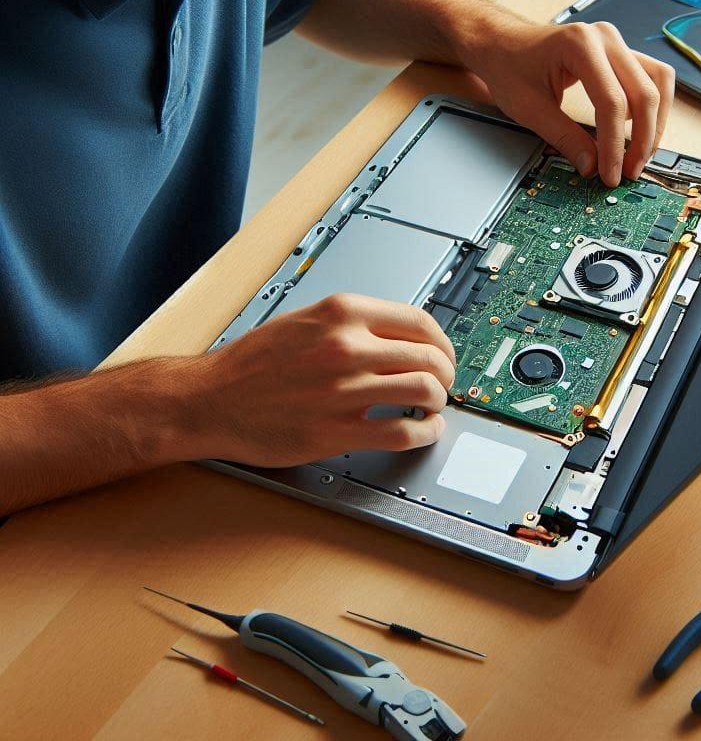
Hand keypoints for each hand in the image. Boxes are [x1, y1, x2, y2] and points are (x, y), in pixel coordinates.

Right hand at [189, 293, 456, 465]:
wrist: (207, 399)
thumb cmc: (251, 363)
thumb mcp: (306, 320)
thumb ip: (353, 323)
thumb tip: (401, 335)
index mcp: (342, 313)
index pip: (420, 322)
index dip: (443, 342)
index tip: (445, 354)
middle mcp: (346, 347)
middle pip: (429, 357)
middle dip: (446, 373)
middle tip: (444, 384)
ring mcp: (342, 389)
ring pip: (423, 392)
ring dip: (438, 402)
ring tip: (433, 407)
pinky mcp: (335, 431)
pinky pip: (401, 432)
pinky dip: (424, 433)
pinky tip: (423, 432)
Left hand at [458, 14, 674, 185]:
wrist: (503, 45)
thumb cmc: (510, 67)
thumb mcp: (530, 109)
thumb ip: (564, 138)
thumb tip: (592, 166)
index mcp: (579, 45)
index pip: (611, 102)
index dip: (614, 144)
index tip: (611, 173)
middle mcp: (604, 38)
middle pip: (644, 93)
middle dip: (642, 139)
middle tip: (629, 170)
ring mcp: (616, 42)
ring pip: (659, 82)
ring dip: (655, 122)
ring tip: (639, 154)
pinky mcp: (620, 53)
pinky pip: (651, 78)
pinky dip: (650, 106)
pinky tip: (633, 129)